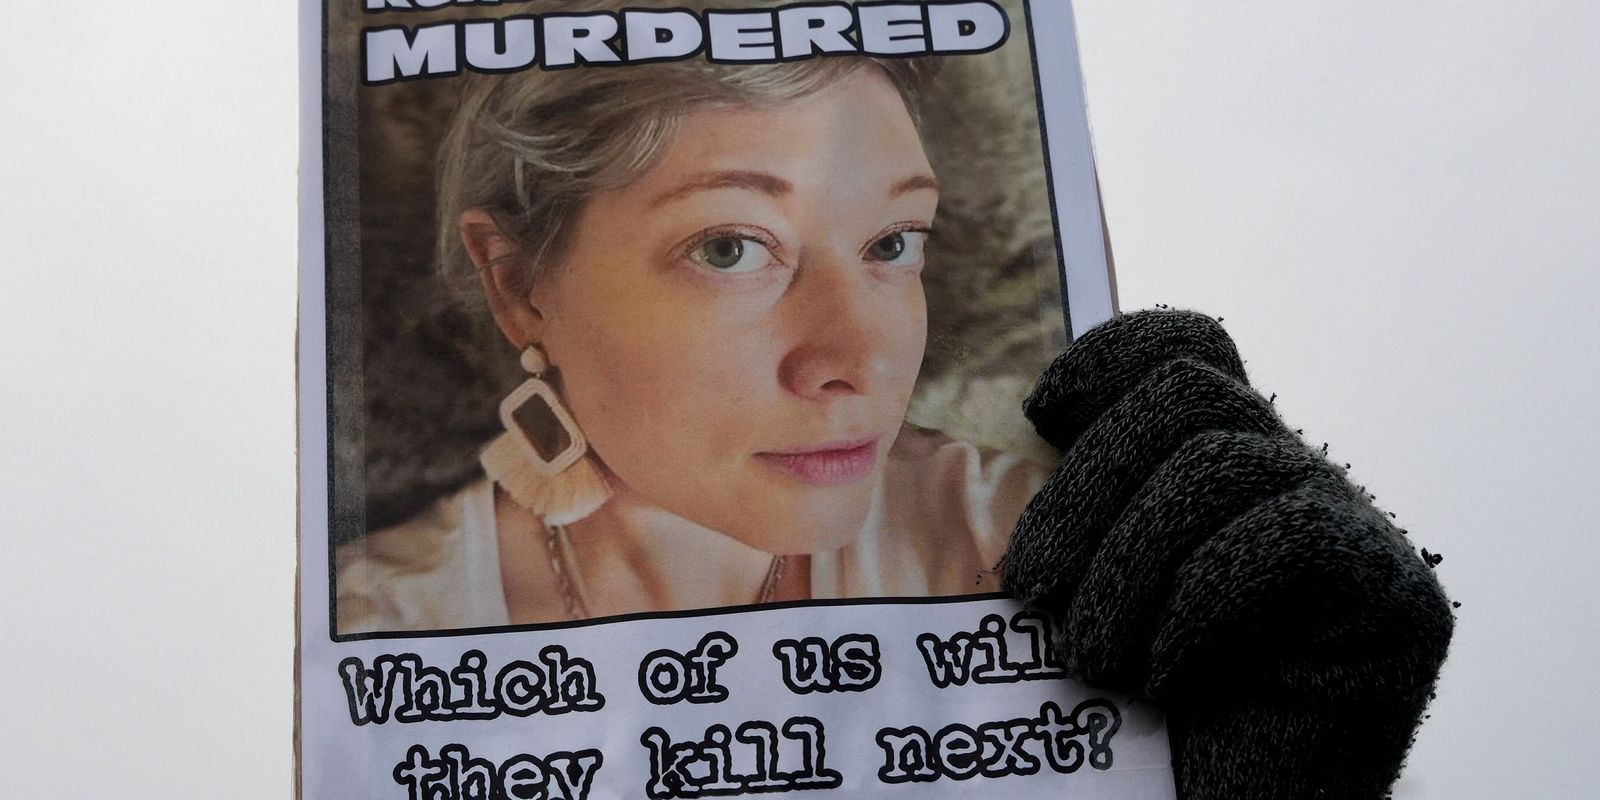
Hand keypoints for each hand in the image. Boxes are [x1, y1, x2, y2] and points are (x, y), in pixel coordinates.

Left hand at [1003, 309, 1452, 798]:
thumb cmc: (1133, 724)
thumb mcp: (1079, 594)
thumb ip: (1075, 511)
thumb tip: (1020, 423)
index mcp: (1218, 465)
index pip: (1185, 348)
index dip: (1110, 356)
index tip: (1040, 415)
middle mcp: (1293, 479)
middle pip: (1188, 391)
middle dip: (1087, 484)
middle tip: (1032, 585)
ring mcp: (1356, 531)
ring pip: (1224, 460)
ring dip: (1130, 562)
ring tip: (1093, 657)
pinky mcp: (1398, 599)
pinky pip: (1290, 535)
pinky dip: (1201, 599)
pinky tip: (1166, 672)